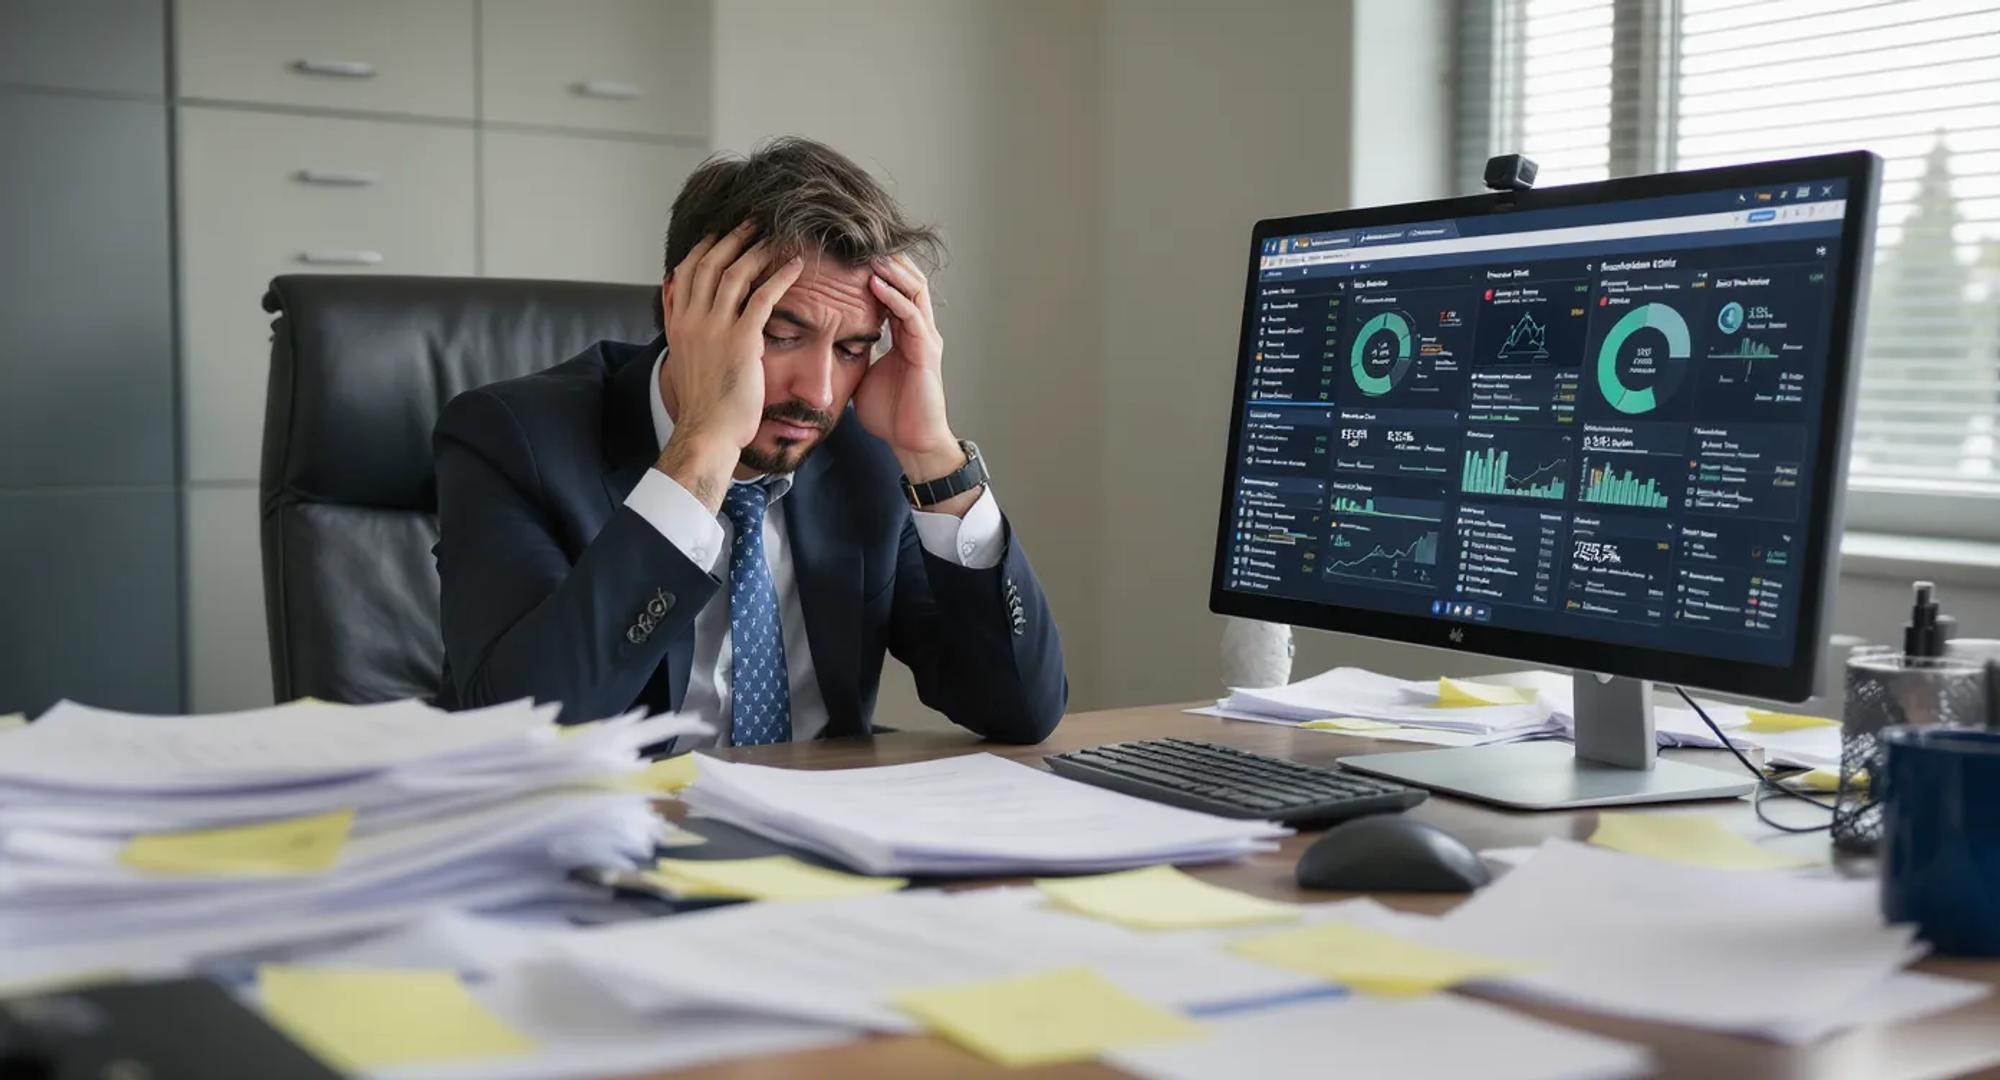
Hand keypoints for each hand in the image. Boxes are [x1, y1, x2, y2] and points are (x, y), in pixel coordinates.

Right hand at [655, 222, 803, 509]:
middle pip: (710, 264)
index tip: (721, 232)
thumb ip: (680, 323)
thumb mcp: (681, 357)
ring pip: (735, 274)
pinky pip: (763, 298)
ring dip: (756, 250)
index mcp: (678, 322)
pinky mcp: (742, 341)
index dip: (705, 247)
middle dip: (732, 238)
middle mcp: (692, 320)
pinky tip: (795, 266)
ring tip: (775, 236)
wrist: (708, 431)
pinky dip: (780, 277)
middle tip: (752, 221)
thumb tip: (673, 292)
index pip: (687, 270)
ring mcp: (715, 329)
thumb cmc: (704, 402)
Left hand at [857, 255, 963, 482]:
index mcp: (904, 334)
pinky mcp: (926, 352)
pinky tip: (875, 284)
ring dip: (891, 270)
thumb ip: (849, 356)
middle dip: (885, 258)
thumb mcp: (861, 376)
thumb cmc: (889, 413)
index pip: (893, 289)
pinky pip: (911, 316)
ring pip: (914, 289)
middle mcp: (918, 331)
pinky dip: (894, 297)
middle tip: (857, 239)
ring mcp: (925, 339)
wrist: (911, 442)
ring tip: (868, 252)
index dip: (875, 268)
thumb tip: (817, 346)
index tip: (846, 252)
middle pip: (908, 279)